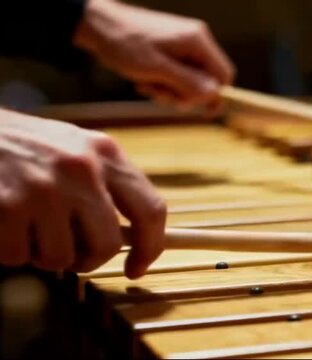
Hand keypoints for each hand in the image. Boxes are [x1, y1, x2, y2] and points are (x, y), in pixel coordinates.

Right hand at [0, 108, 165, 278]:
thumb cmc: (19, 144)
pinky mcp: (8, 207)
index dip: (150, 247)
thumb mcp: (73, 148)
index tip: (137, 266)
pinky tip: (3, 222)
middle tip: (70, 254)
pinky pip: (18, 257)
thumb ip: (105, 185)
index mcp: (104, 152)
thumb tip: (132, 236)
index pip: (151, 209)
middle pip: (107, 244)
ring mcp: (44, 189)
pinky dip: (9, 250)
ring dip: (41, 253)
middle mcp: (81, 169)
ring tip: (26, 224)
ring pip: (61, 258)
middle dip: (88, 259)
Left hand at [73, 0, 234, 111]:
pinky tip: (145, 80)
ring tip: (148, 86)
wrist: (97, 24)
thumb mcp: (156, 69)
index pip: (224, 75)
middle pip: (207, 80)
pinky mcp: (173, 48)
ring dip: (171, 90)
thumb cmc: (124, 44)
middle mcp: (196, 40)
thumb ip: (187, 82)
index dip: (215, 96)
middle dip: (185, 94)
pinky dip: (164, 82)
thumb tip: (214, 95)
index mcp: (197, 41)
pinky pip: (179, 73)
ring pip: (191, 80)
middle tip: (160, 96)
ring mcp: (184, 44)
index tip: (202, 113)